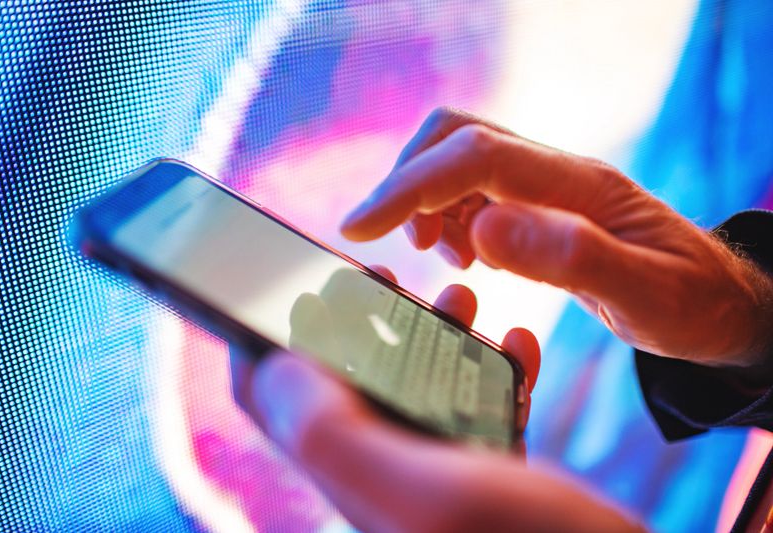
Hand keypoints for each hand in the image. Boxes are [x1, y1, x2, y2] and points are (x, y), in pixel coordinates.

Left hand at [231, 267, 642, 531]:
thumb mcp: (427, 492)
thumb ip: (337, 436)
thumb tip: (271, 367)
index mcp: (354, 477)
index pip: (273, 402)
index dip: (263, 338)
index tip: (291, 283)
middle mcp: (386, 476)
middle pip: (343, 383)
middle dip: (358, 322)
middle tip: (383, 278)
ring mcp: (438, 477)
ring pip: (412, 388)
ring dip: (430, 334)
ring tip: (462, 294)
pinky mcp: (488, 479)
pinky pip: (474, 408)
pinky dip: (492, 368)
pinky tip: (520, 341)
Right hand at [340, 107, 772, 368]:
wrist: (718, 304)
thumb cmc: (689, 303)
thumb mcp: (643, 293)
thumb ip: (569, 258)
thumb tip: (482, 228)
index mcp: (577, 185)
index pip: (474, 156)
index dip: (409, 185)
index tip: (359, 224)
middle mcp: (555, 173)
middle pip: (457, 135)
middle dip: (408, 181)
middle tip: (396, 242)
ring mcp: (545, 186)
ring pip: (457, 161)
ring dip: (426, 202)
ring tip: (439, 256)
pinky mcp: (538, 207)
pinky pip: (473, 191)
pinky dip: (448, 217)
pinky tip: (464, 257)